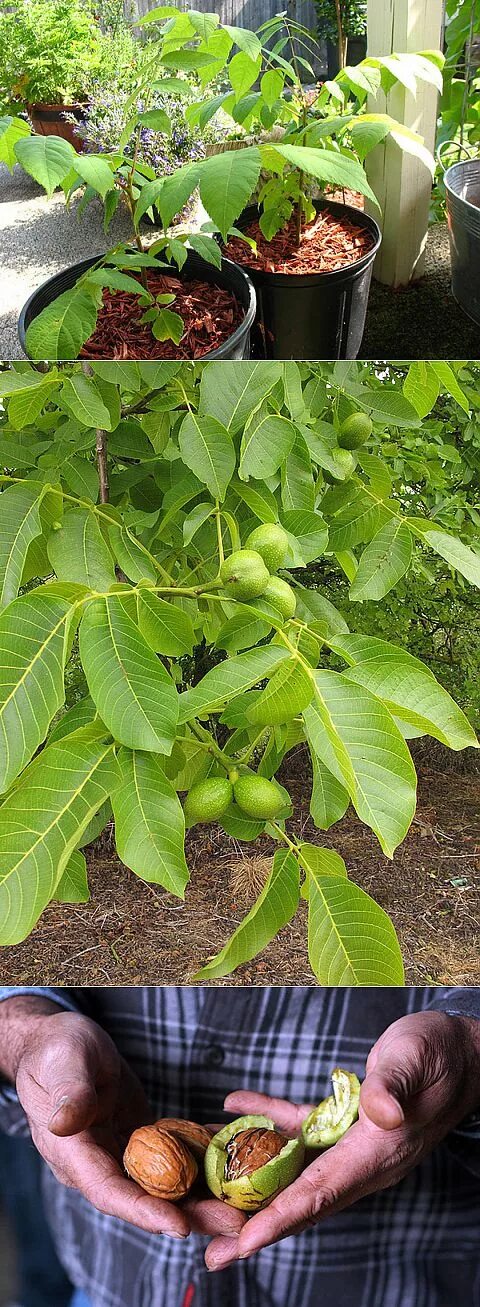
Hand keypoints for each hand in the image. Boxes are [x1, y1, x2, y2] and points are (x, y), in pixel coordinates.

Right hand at [11, 1007, 244, 1239]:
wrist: (60, 1042)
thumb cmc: (56, 1050)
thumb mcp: (62, 1064)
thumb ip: (69, 1094)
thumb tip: (64, 1122)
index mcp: (73, 1154)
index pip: (109, 1192)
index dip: (144, 1211)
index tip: (179, 1226)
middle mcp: (99, 1164)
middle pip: (145, 1198)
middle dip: (190, 1214)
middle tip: (234, 1224)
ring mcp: (121, 1154)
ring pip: (165, 1184)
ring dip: (204, 1196)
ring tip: (245, 1205)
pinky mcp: (141, 1140)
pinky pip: (173, 1156)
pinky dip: (203, 1160)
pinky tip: (236, 1158)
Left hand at [205, 1011, 479, 1269]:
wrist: (460, 1052)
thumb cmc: (438, 1053)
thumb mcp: (415, 1059)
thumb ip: (393, 1086)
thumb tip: (382, 1113)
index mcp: (378, 1151)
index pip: (322, 1192)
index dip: (282, 1218)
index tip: (245, 1242)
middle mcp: (363, 1160)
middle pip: (302, 1201)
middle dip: (257, 1228)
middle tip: (213, 1253)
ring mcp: (352, 1146)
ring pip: (295, 1174)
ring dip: (253, 1188)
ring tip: (208, 1203)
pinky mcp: (345, 1125)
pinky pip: (298, 1133)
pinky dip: (266, 1124)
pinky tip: (235, 1107)